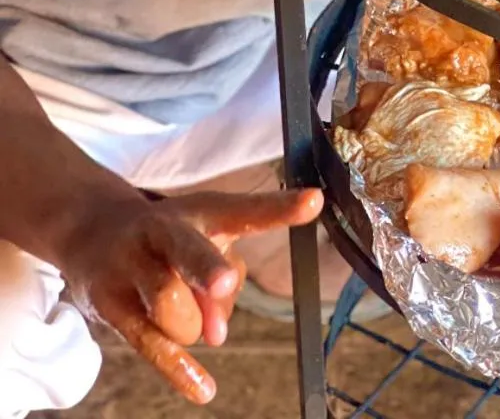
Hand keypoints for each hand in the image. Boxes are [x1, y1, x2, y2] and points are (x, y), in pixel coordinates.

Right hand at [63, 187, 323, 403]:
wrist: (94, 232)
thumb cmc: (170, 239)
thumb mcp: (203, 240)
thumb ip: (224, 281)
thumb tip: (216, 334)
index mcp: (201, 211)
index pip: (244, 209)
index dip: (279, 207)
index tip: (315, 201)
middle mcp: (164, 231)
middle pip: (187, 250)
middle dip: (205, 268)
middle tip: (223, 282)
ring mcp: (132, 265)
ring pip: (172, 310)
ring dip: (189, 325)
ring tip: (181, 312)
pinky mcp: (110, 303)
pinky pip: (147, 344)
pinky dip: (176, 369)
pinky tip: (204, 389)